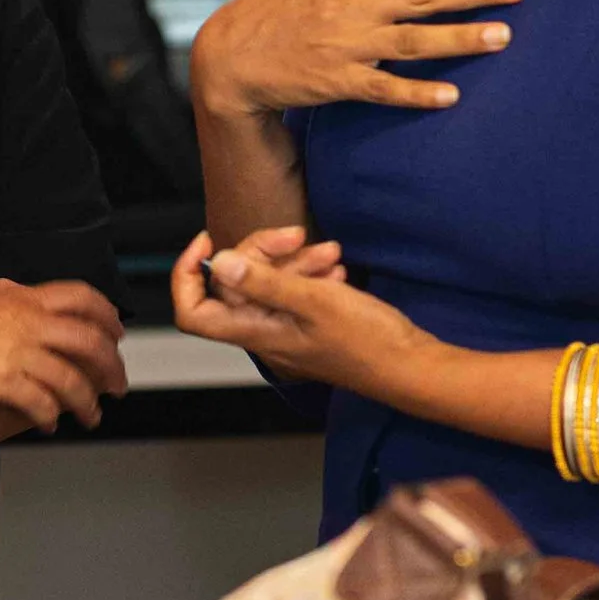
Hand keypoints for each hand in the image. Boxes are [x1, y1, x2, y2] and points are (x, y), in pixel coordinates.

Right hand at [0, 278, 126, 432]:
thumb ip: (5, 294)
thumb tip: (20, 291)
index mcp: (22, 297)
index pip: (83, 298)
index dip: (107, 316)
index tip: (117, 333)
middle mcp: (27, 321)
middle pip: (90, 342)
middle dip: (112, 367)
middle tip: (117, 384)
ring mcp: (17, 351)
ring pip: (72, 379)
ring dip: (88, 402)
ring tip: (91, 416)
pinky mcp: (3, 382)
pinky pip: (42, 403)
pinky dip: (52, 417)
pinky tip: (49, 426)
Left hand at [169, 228, 430, 397]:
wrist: (410, 365)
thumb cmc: (367, 340)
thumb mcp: (315, 300)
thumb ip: (265, 282)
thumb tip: (219, 263)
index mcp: (256, 333)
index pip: (193, 312)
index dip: (188, 276)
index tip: (208, 243)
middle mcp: (264, 335)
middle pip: (236, 285)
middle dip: (262, 251)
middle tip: (296, 234)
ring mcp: (287, 332)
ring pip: (270, 284)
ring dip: (294, 260)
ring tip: (330, 252)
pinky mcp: (310, 327)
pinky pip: (295, 293)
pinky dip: (310, 274)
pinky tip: (335, 267)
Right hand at [191, 0, 523, 116]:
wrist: (230, 55)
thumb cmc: (280, 12)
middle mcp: (349, 3)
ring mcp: (343, 43)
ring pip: (413, 39)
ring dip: (460, 38)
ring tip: (503, 36)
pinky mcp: (336, 82)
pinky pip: (385, 88)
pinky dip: (418, 92)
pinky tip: (451, 95)